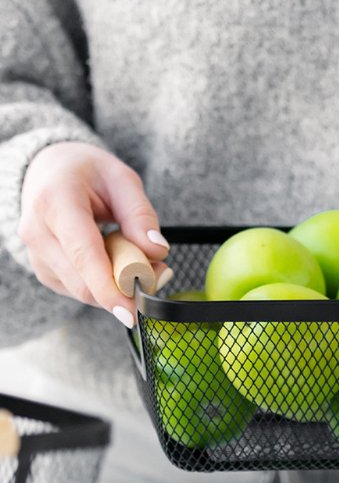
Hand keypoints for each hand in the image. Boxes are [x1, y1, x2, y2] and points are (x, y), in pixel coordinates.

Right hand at [18, 142, 172, 325]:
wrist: (48, 170)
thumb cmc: (87, 172)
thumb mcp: (122, 179)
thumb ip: (141, 215)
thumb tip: (158, 252)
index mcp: (55, 201)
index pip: (83, 254)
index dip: (108, 287)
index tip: (131, 312)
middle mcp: (37, 231)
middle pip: (82, 282)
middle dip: (124, 289)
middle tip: (159, 274)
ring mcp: (36, 255)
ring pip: (81, 291)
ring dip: (117, 287)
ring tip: (140, 260)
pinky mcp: (44, 270)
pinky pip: (78, 290)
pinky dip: (104, 284)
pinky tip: (115, 262)